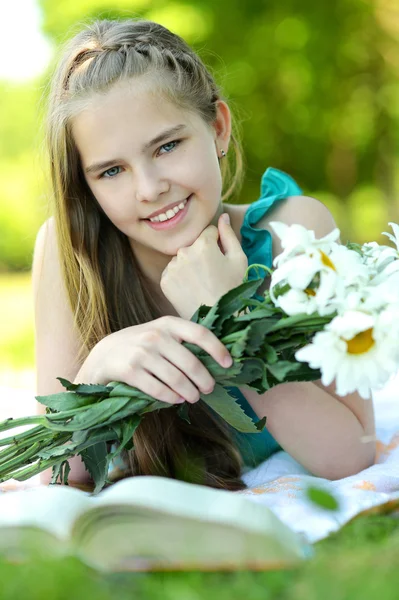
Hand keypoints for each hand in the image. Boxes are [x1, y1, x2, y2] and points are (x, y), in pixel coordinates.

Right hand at [83, 316, 232, 404]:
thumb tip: (214, 361)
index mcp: (168, 324)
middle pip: (191, 362)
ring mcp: (141, 353)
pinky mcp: (129, 371)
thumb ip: (182, 342)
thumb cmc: (140, 346)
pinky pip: (158, 389)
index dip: (217, 349)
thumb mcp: (160, 335)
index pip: (200, 333)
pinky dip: (171, 397)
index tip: (228, 364)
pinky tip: (176, 400)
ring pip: (176, 379)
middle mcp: (155, 335)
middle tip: (209, 389)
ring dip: (190, 392)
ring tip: (193, 398)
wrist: (103, 354)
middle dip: (204, 380)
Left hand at [160, 213, 247, 319]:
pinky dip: (180, 277)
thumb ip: (229, 234)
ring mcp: (172, 267)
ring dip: (189, 265)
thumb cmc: (232, 288)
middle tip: (211, 275)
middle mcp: (184, 252)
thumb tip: (223, 216)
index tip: (220, 261)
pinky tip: (191, 288)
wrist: (217, 318)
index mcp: (203, 244)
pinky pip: (173, 271)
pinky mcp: (165, 281)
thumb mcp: (238, 260)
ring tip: (201, 283)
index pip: (209, 232)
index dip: (217, 245)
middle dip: (202, 254)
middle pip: (194, 245)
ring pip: (182, 258)